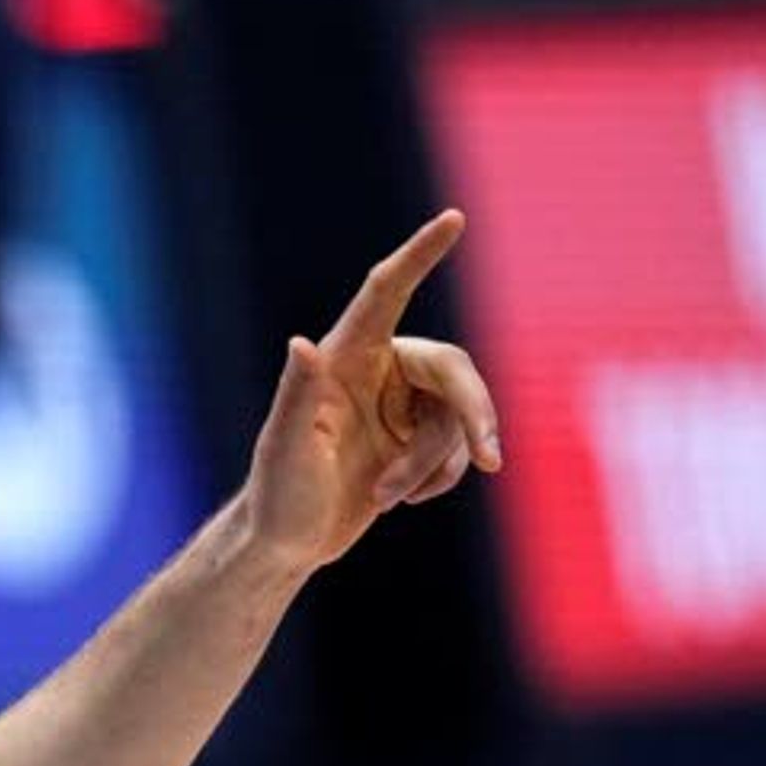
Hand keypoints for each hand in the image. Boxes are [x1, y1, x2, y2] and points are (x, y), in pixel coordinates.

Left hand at [239, 209, 504, 576]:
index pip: (386, 293)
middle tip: (489, 456)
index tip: (454, 219)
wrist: (284, 546)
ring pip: (458, 417)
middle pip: (453, 369)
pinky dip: (443, 476)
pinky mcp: (415, 440)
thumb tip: (301, 344)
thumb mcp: (285, 448)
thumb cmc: (276, 496)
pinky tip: (403, 499)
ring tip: (386, 497)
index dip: (420, 254)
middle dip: (472, 414)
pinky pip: (459, 447)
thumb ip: (298, 394)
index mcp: (343, 358)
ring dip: (434, 464)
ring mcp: (399, 407)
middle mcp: (376, 372)